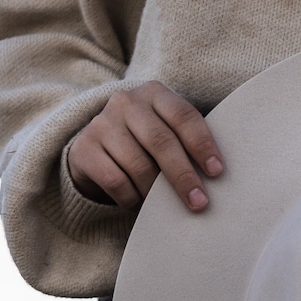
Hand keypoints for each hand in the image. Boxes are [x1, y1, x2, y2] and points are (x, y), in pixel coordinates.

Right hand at [67, 81, 223, 211]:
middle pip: (161, 141)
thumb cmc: (147, 141)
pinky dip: (132, 198)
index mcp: (155, 93)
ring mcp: (101, 124)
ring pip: (138, 165)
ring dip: (157, 192)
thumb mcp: (167, 130)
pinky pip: (115, 180)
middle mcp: (126, 103)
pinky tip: (139, 203)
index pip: (184, 117)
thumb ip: (188, 142)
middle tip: (199, 202)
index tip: (217, 172)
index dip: (202, 145)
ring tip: (168, 207)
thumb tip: (217, 177)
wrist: (97, 146)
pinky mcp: (83, 149)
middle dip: (183, 175)